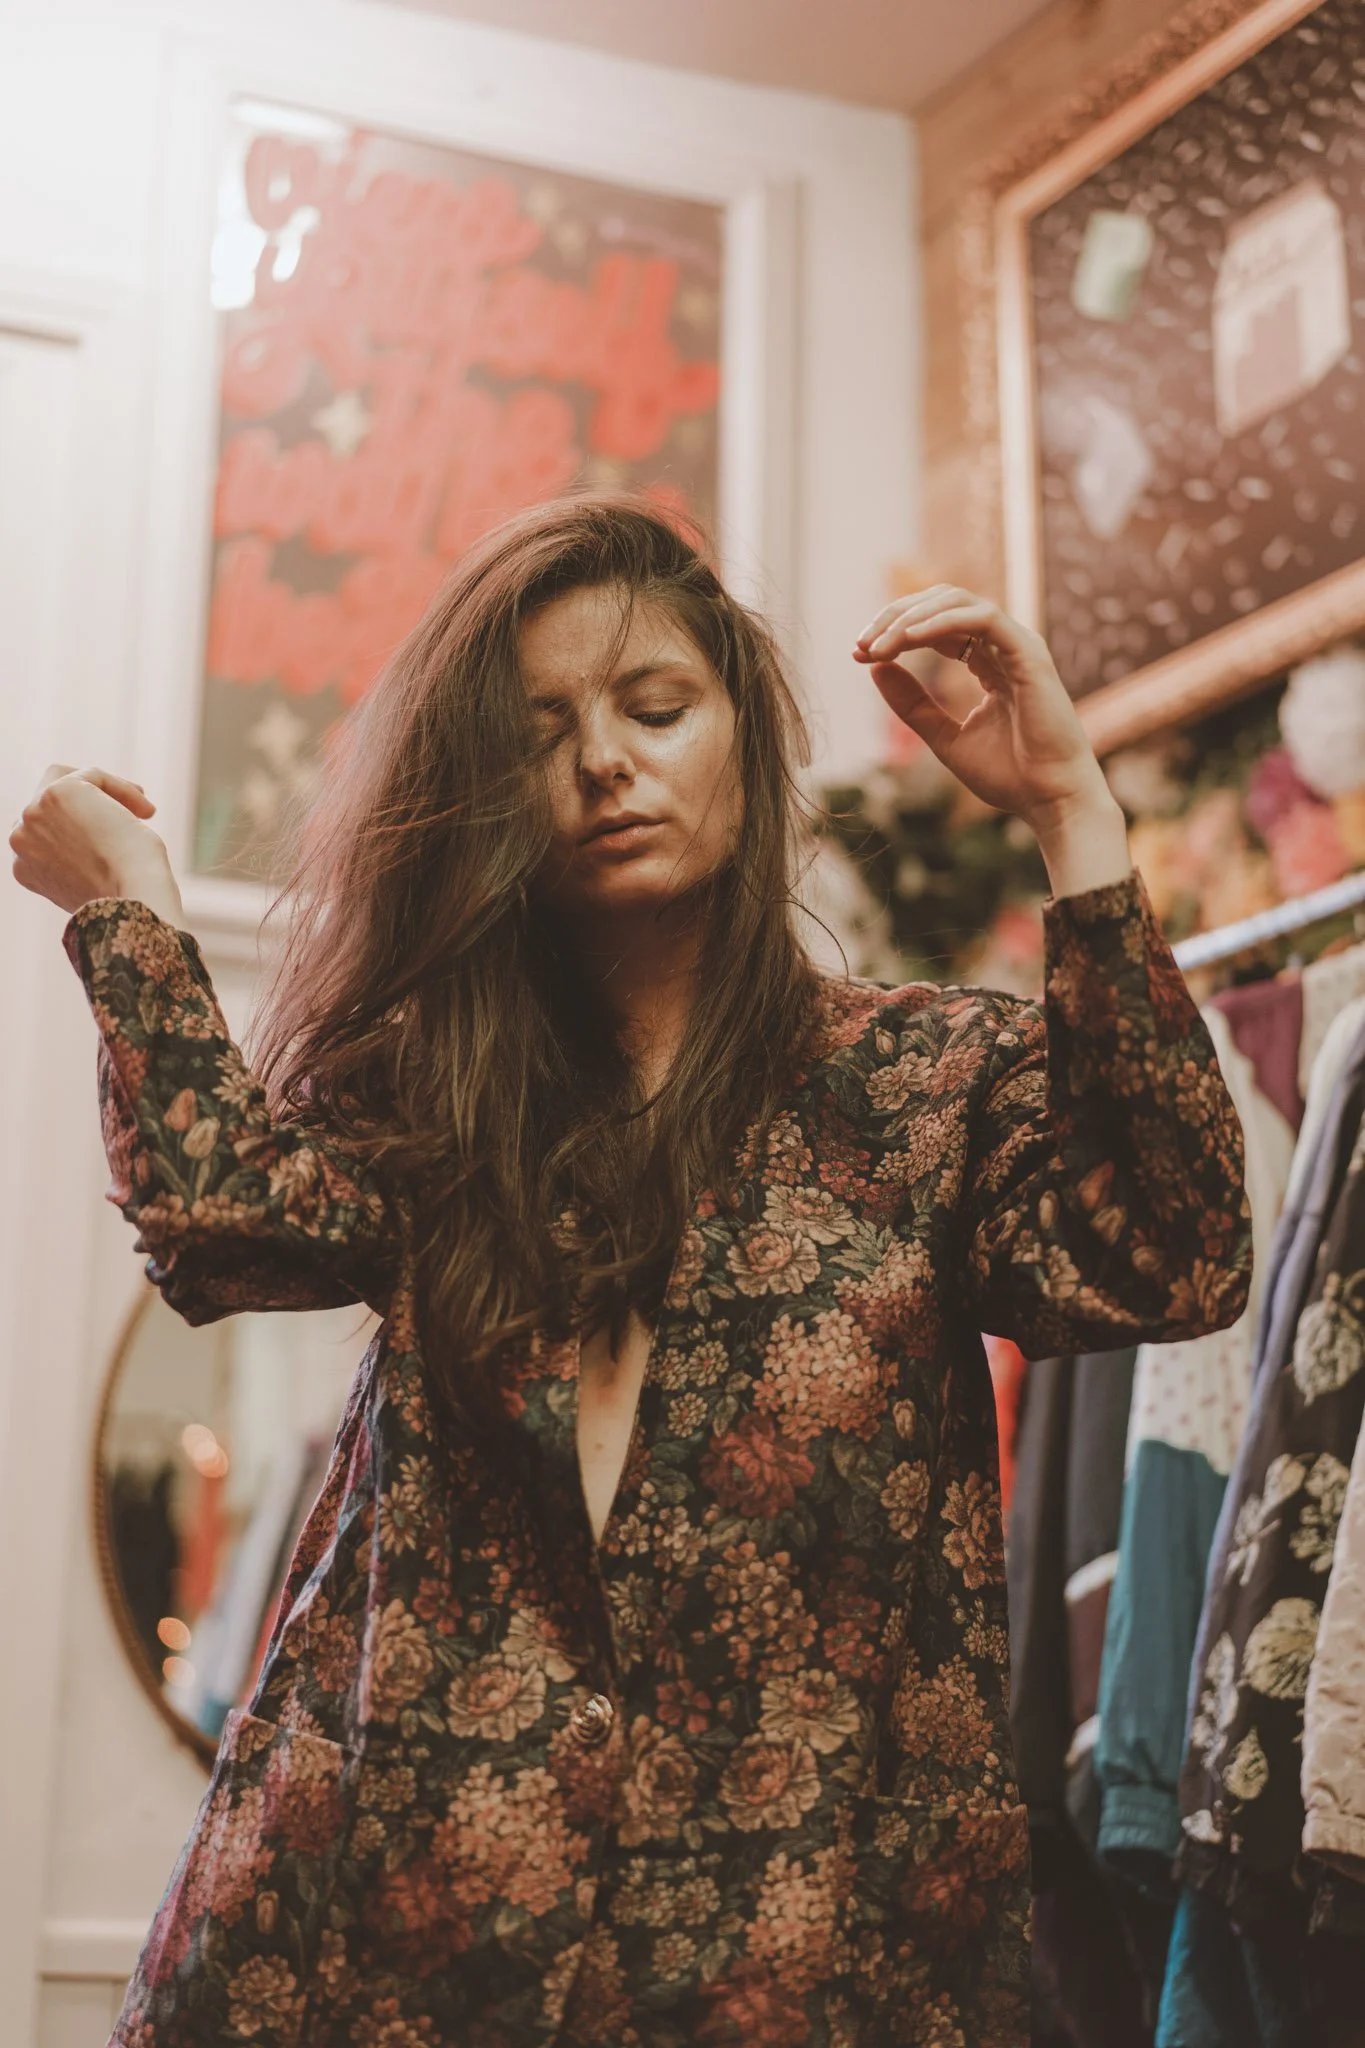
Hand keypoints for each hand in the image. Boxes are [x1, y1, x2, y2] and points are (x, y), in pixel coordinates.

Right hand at [10, 765, 183, 922]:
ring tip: (144, 812)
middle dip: (94, 800)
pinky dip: (123, 789)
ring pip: (69, 779)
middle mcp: (21, 841)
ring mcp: (33, 816)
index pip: (44, 827)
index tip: (118, 829)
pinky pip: (92, 776)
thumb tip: (97, 828)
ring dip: (110, 793)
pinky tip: (147, 811)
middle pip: (50, 799)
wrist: (133, 900)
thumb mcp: (95, 878)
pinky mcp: (55, 795)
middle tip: (134, 810)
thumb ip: (80, 853)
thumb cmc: (129, 895)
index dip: (82, 823)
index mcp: (25, 867)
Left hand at [853, 586, 1130, 895]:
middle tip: (861, 645)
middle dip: (895, 617)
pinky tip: (908, 639)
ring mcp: (1019, 646)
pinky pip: (983, 618)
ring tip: (878, 646)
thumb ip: (911, 705)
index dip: (894, 633)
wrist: (1050, 800)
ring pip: (958, 602)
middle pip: (942, 603)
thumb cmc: (1009, 776)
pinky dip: (941, 623)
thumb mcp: (943, 737)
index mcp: (988, 662)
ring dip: (911, 618)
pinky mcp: (1030, 654)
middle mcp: (1003, 646)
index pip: (935, 627)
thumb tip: (874, 668)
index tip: (859, 655)